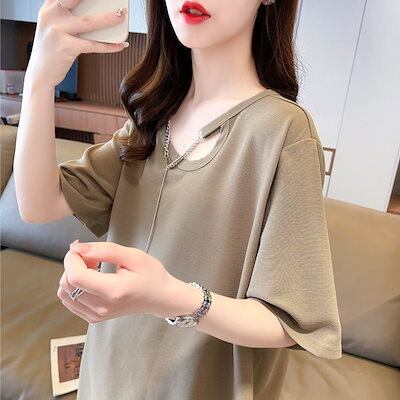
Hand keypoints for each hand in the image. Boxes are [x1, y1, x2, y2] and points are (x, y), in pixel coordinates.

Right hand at [27, 0, 128, 85]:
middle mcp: (51, 16)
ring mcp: (57, 31)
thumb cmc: (51, 51)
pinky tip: (121, 45)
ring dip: (109, 18)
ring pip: (89, 22)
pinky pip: (93, 45)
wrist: (40, 74)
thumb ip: (68, 17)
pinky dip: (109, 45)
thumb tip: (98, 14)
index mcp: (48, 8)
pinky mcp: (67, 47)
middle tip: (115, 2)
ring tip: (121, 16)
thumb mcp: (54, 28)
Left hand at [57, 241, 178, 323]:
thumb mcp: (133, 256)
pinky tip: (91, 279)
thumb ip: (105, 250)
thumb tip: (77, 248)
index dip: (72, 259)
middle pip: (67, 284)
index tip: (81, 248)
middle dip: (73, 265)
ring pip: (64, 293)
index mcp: (113, 291)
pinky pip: (70, 301)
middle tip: (92, 256)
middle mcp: (101, 307)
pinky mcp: (93, 318)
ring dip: (73, 275)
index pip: (75, 277)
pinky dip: (74, 286)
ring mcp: (96, 315)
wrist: (160, 298)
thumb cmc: (151, 275)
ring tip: (93, 268)